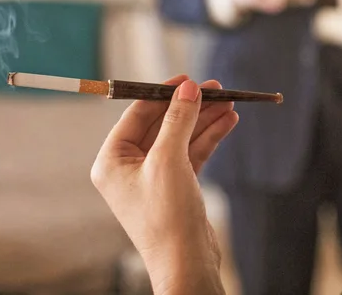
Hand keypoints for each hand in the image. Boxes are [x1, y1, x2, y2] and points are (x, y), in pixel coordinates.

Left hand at [91, 76, 237, 294]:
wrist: (186, 263)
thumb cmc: (166, 217)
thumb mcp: (169, 160)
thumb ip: (178, 120)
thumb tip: (188, 88)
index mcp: (112, 161)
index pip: (136, 114)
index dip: (162, 93)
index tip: (187, 79)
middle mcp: (129, 168)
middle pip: (162, 124)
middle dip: (190, 106)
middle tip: (215, 88)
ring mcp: (153, 178)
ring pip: (181, 137)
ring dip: (204, 120)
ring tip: (229, 103)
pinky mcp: (176, 187)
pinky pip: (192, 153)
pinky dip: (209, 138)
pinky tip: (228, 123)